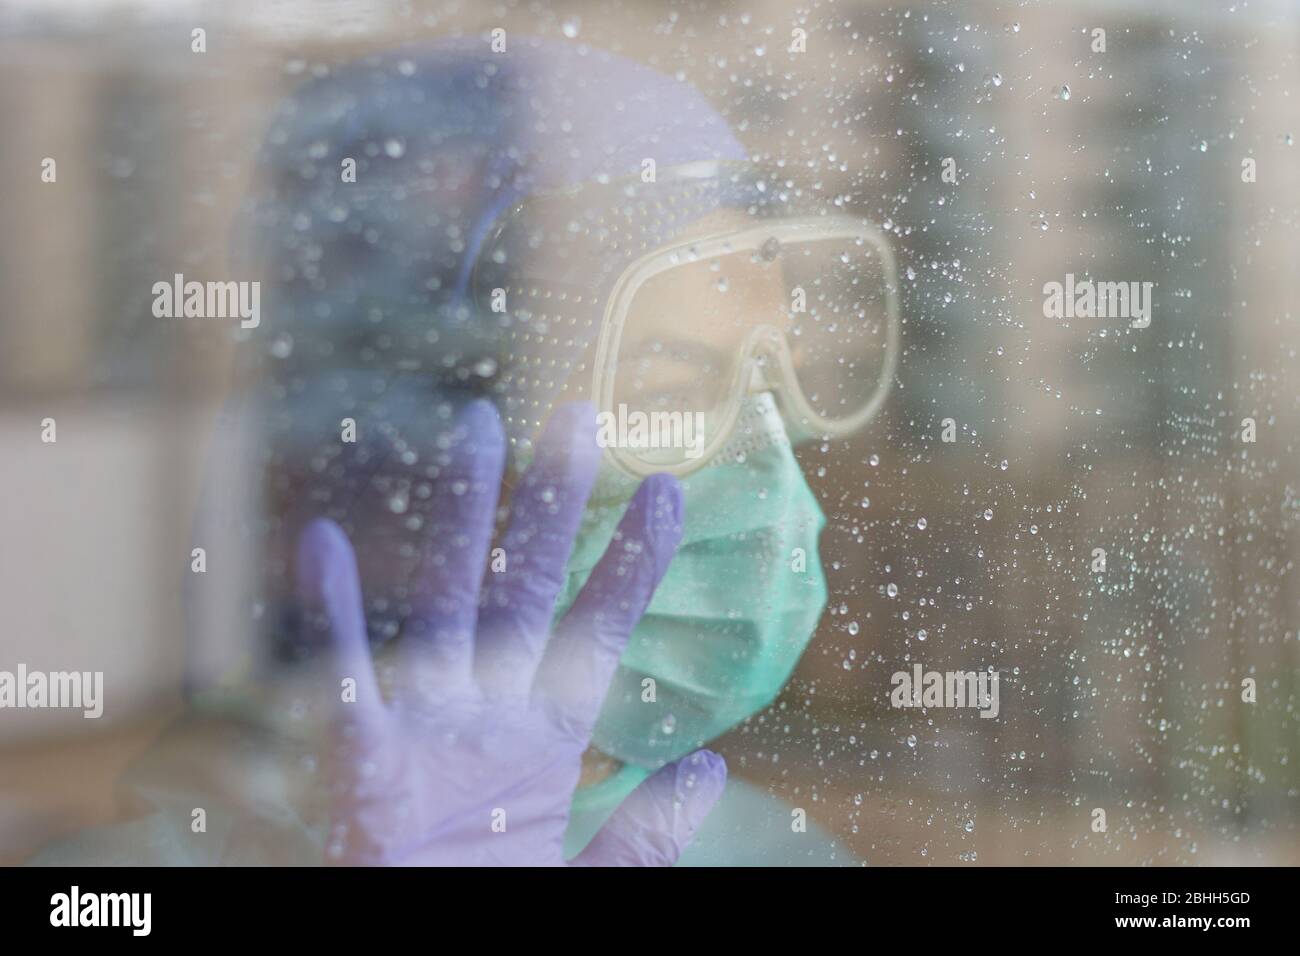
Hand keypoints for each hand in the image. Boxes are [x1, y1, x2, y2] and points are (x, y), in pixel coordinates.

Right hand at [294, 400, 725, 865]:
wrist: (429, 947)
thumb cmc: (497, 905)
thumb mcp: (595, 876)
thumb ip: (649, 828)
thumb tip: (713, 765)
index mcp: (547, 738)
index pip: (598, 631)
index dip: (631, 563)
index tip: (667, 491)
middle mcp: (490, 712)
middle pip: (526, 587)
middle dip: (552, 506)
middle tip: (577, 417)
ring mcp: (427, 726)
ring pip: (447, 601)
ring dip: (460, 516)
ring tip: (475, 427)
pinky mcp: (364, 760)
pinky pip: (348, 677)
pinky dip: (335, 613)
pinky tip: (323, 539)